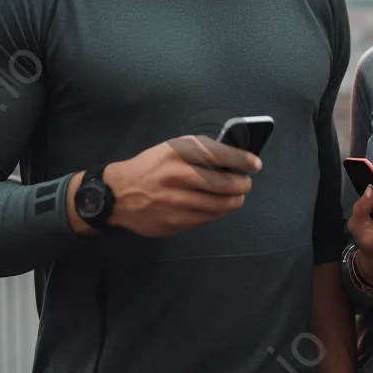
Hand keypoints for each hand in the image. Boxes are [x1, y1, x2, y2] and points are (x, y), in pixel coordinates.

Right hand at [70, 135, 261, 237]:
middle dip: (241, 184)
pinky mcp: (173, 222)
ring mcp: (175, 202)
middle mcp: (176, 176)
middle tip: (245, 184)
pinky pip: (206, 219)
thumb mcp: (171, 150)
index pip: (219, 154)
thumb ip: (199, 153)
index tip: (255, 164)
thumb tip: (233, 160)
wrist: (117, 195)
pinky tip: (217, 207)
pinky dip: (217, 213)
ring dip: (233, 201)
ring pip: (219, 205)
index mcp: (176, 152)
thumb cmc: (150, 168)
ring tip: (236, 197)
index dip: (242, 160)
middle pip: (224, 183)